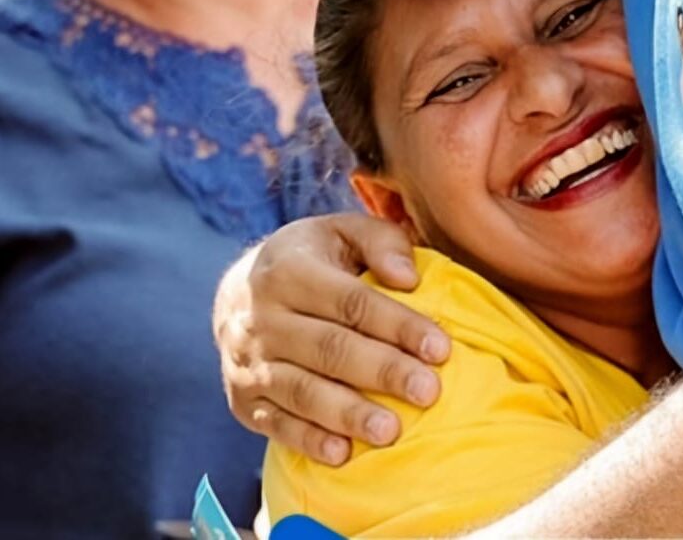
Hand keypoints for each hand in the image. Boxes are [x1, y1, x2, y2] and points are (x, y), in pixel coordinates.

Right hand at [213, 214, 451, 464]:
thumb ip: (382, 242)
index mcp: (289, 270)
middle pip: (330, 349)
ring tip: (392, 431)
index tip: (441, 348)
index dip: (398, 325)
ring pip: (301, 390)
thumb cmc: (313, 259)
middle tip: (429, 392)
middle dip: (383, 372)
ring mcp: (247, 362)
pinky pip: (275, 423)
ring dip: (348, 414)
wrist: (238, 292)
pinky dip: (308, 440)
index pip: (351, 302)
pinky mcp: (241, 400)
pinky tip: (343, 453)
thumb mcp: (343, 232)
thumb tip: (409, 277)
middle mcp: (261, 318)